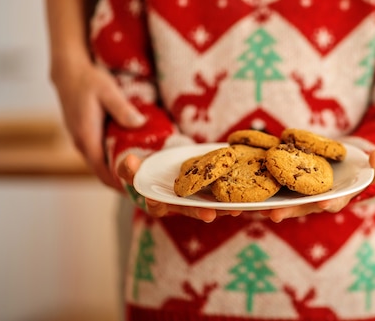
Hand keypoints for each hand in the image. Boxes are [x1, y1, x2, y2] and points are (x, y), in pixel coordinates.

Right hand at [52, 61, 145, 187]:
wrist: (68, 72)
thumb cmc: (88, 81)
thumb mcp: (108, 91)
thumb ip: (122, 109)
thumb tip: (139, 124)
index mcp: (87, 137)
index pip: (102, 171)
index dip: (118, 184)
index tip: (137, 192)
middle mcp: (82, 143)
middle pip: (102, 172)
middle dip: (122, 182)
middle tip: (146, 187)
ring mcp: (82, 140)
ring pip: (100, 164)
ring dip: (118, 172)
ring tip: (142, 176)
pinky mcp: (85, 135)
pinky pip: (99, 155)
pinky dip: (113, 161)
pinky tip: (130, 158)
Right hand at [117, 154, 241, 221]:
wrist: (164, 164)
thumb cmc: (147, 169)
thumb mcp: (134, 167)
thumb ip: (128, 167)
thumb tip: (129, 160)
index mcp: (158, 201)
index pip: (158, 206)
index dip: (161, 205)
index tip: (165, 203)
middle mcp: (179, 205)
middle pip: (190, 210)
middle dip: (201, 212)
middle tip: (210, 214)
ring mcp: (196, 200)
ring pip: (210, 206)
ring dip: (223, 208)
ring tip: (236, 208)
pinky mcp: (210, 192)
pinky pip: (223, 195)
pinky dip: (234, 196)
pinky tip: (246, 195)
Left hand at [261, 149, 374, 221]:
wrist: (350, 161)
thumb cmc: (366, 167)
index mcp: (342, 196)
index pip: (336, 202)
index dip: (330, 203)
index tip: (324, 203)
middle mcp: (321, 198)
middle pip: (304, 207)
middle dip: (290, 210)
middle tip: (276, 214)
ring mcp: (306, 193)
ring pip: (288, 201)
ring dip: (273, 205)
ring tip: (257, 208)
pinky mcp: (293, 183)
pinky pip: (278, 188)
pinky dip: (265, 190)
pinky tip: (250, 191)